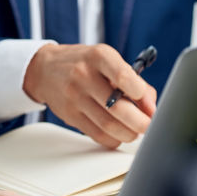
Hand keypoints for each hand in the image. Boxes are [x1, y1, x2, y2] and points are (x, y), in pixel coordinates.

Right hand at [22, 42, 156, 147]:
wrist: (45, 69)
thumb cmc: (84, 64)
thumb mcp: (108, 61)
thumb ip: (134, 81)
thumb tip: (151, 107)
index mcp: (98, 56)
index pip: (123, 76)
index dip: (141, 94)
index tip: (148, 104)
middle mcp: (84, 75)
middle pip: (118, 108)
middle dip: (141, 123)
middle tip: (150, 126)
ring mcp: (74, 96)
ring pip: (109, 125)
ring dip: (129, 133)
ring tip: (135, 130)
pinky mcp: (69, 115)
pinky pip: (97, 134)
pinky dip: (113, 138)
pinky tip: (118, 133)